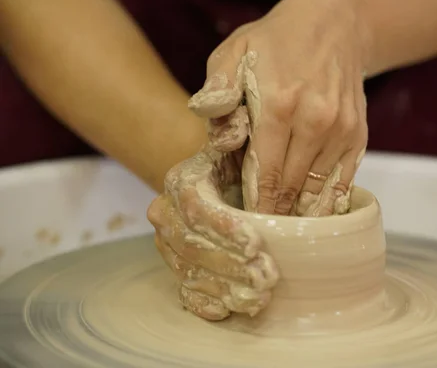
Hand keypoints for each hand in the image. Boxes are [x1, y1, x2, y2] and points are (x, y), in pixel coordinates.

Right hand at [147, 100, 278, 320]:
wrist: (217, 184)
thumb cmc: (236, 161)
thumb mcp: (237, 139)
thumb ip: (233, 127)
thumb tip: (231, 129)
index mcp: (181, 182)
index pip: (197, 208)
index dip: (224, 227)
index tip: (255, 243)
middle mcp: (167, 215)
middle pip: (193, 246)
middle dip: (231, 265)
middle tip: (267, 277)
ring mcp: (170, 246)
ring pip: (191, 272)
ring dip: (225, 288)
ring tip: (259, 297)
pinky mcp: (178, 268)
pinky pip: (185, 291)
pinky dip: (205, 303)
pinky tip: (228, 311)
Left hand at [189, 0, 368, 216]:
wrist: (336, 24)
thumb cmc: (278, 40)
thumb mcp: (235, 50)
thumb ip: (218, 90)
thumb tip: (218, 137)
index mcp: (280, 104)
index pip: (265, 172)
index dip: (255, 204)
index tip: (245, 224)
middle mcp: (316, 121)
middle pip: (291, 186)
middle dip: (274, 211)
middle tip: (260, 232)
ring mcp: (342, 130)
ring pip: (317, 188)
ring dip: (299, 211)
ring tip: (284, 229)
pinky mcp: (358, 135)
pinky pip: (342, 181)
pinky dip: (327, 201)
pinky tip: (313, 214)